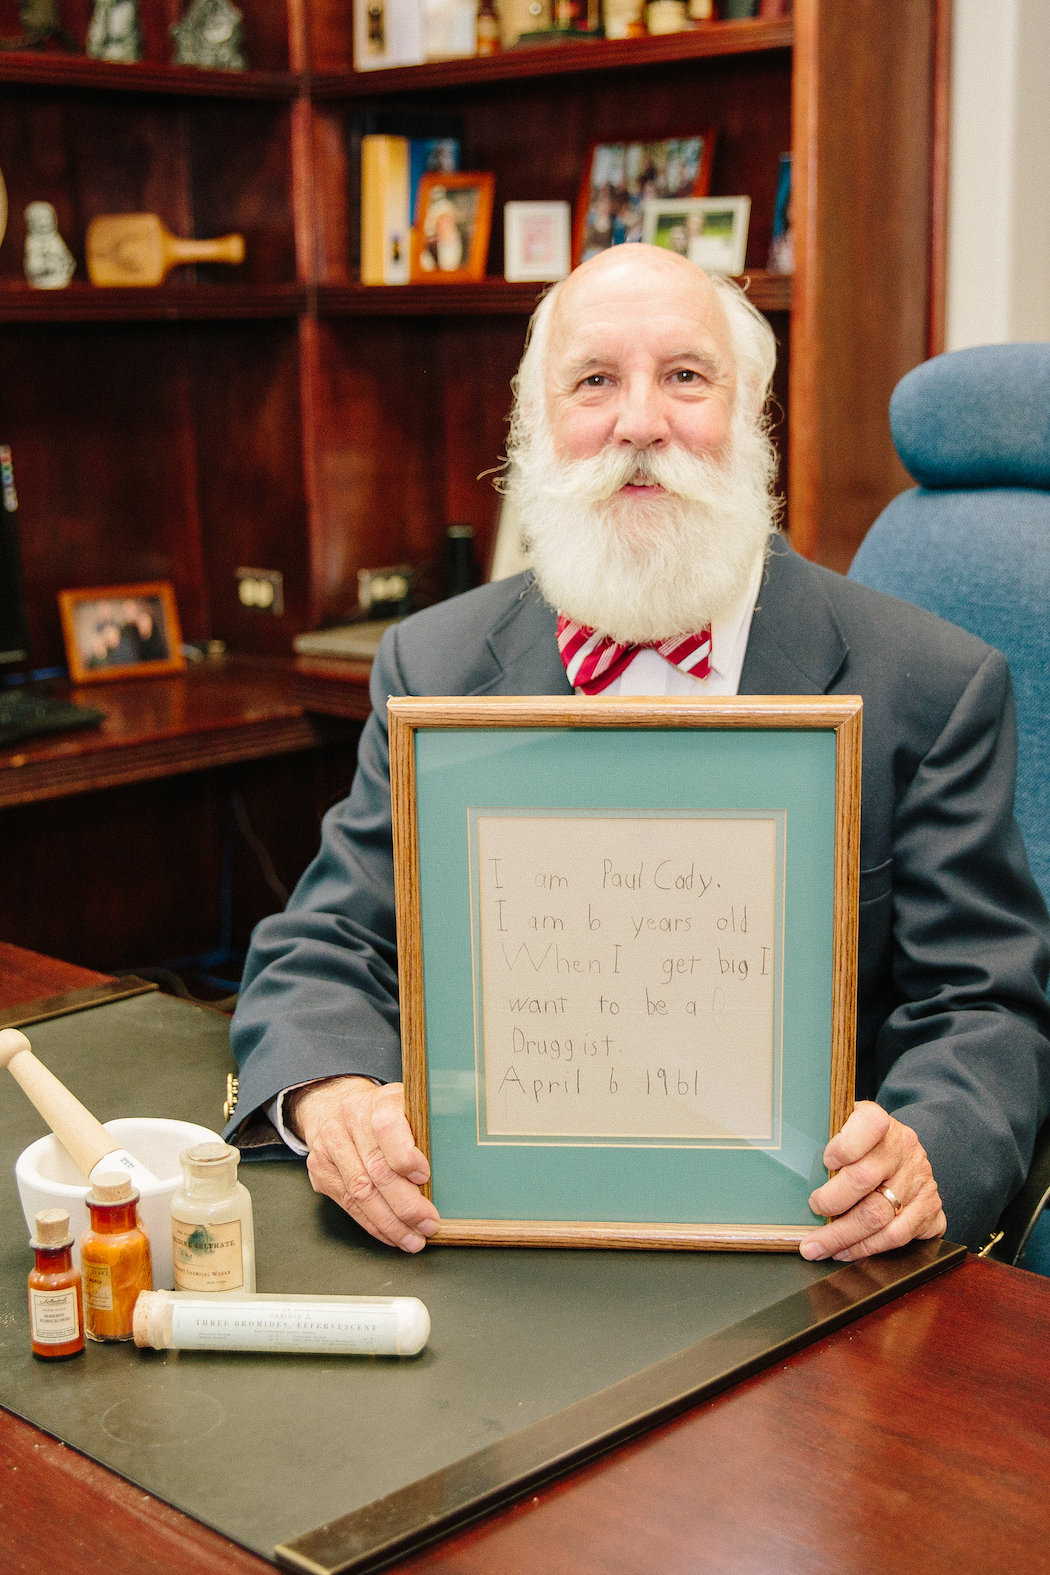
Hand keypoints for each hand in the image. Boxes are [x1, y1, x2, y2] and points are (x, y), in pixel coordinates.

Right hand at [285, 1076, 439, 1252]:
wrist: (337, 1107)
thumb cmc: (387, 1115)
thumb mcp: (411, 1110)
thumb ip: (426, 1132)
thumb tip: (455, 1172)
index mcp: (380, 1100)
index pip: (387, 1126)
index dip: (405, 1156)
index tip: (424, 1177)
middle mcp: (351, 1118)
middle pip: (376, 1169)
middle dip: (405, 1205)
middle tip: (428, 1224)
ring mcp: (331, 1143)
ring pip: (360, 1192)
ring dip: (390, 1223)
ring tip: (412, 1238)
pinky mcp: (319, 1168)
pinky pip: (348, 1204)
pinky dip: (373, 1224)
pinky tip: (391, 1234)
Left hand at [799, 1101, 945, 1262]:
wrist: (907, 1154)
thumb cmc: (864, 1142)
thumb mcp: (848, 1124)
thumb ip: (828, 1134)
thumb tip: (792, 1158)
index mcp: (881, 1123)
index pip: (870, 1124)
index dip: (846, 1144)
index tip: (827, 1160)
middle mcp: (903, 1149)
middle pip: (864, 1178)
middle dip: (831, 1201)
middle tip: (813, 1209)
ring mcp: (919, 1181)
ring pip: (878, 1216)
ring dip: (842, 1236)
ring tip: (817, 1246)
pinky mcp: (929, 1209)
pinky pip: (896, 1236)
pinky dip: (866, 1248)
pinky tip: (845, 1251)